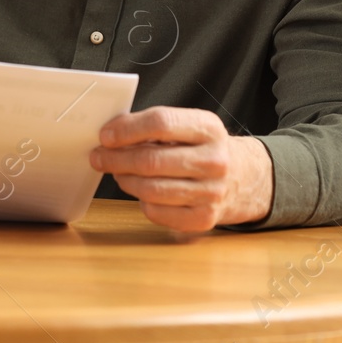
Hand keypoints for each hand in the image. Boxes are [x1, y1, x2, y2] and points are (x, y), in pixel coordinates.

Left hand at [89, 106, 273, 232]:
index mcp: (209, 128)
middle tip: (98, 156)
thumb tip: (111, 134)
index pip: (161, 123)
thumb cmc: (203, 148)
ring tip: (118, 172)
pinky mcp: (204, 219)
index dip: (127, 129)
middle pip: (151, 161)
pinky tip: (142, 191)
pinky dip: (142, 202)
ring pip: (151, 190)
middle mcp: (215, 160)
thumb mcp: (189, 126)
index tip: (105, 135)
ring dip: (125, 180)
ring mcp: (212, 193)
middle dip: (116, 159)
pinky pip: (157, 212)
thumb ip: (155, 127)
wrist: (243, 177)